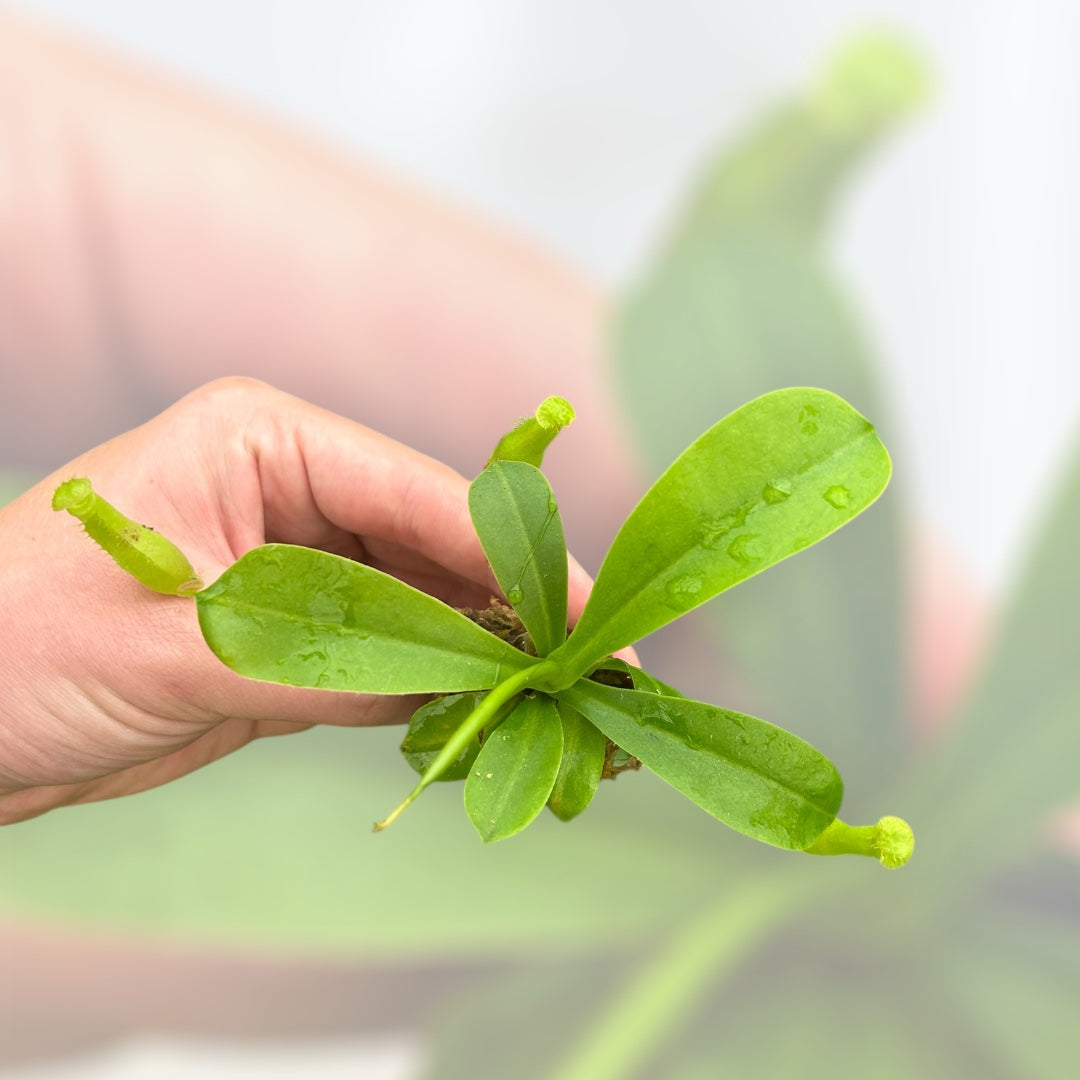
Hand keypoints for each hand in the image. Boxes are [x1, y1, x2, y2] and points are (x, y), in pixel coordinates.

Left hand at [0, 378, 606, 822]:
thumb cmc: (15, 646)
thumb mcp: (178, 647)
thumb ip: (329, 664)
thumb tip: (465, 686)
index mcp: (263, 441)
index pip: (418, 491)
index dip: (512, 555)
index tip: (587, 615)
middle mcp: (294, 489)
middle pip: (437, 547)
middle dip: (514, 610)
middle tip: (594, 672)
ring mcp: (300, 566)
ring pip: (424, 606)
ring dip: (485, 658)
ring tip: (559, 704)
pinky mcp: (295, 636)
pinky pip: (389, 657)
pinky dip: (436, 692)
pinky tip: (489, 720)